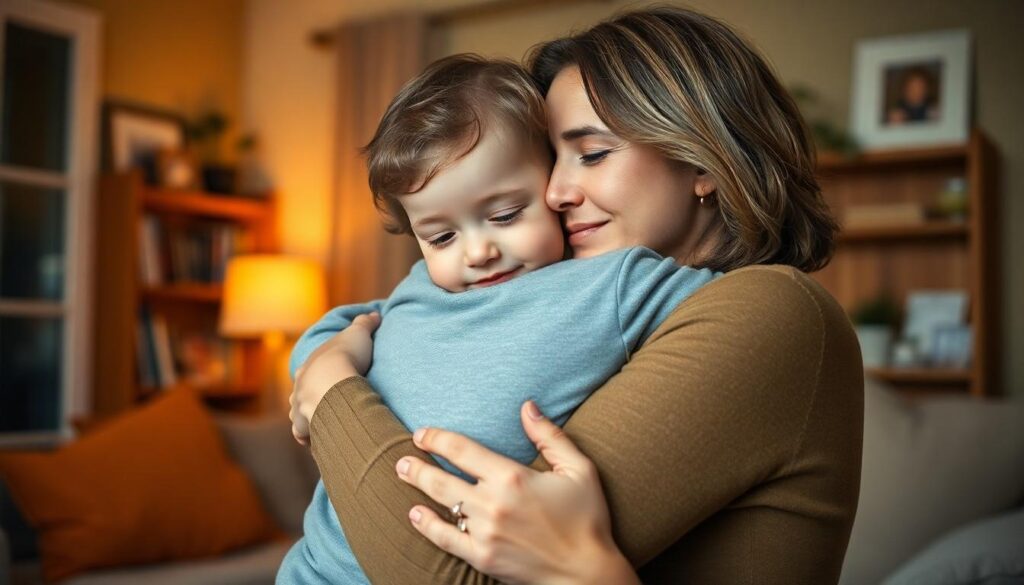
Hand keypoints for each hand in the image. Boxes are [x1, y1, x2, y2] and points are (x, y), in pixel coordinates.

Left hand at [289, 312, 380, 444]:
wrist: (333, 379)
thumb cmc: (345, 356)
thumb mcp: (357, 334)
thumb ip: (365, 324)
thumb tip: (375, 314)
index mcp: (308, 367)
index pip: (309, 373)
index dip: (318, 377)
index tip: (328, 381)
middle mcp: (299, 387)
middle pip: (301, 395)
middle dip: (310, 400)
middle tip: (326, 405)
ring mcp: (299, 407)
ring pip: (299, 415)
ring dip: (309, 419)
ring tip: (324, 425)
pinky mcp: (304, 425)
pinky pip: (304, 435)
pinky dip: (310, 439)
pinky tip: (321, 441)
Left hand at [395, 401, 638, 584]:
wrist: (588, 573)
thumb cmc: (587, 518)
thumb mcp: (578, 469)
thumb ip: (549, 435)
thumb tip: (526, 406)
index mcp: (513, 476)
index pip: (461, 449)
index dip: (437, 438)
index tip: (422, 434)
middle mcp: (493, 502)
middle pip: (441, 477)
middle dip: (417, 464)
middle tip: (402, 457)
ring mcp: (485, 532)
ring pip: (440, 504)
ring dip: (417, 487)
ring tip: (403, 475)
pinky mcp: (483, 557)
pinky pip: (446, 539)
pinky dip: (427, 526)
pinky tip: (416, 515)